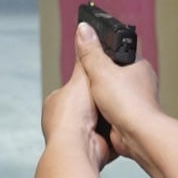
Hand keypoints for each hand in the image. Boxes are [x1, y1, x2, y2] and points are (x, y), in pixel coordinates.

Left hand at [41, 46, 112, 170]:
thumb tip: (83, 30)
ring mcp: (79, 136)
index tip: (103, 77)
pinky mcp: (94, 147)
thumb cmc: (72, 115)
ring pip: (101, 118)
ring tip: (121, 105)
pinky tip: (122, 123)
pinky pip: (110, 134)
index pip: (75, 87)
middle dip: (103, 99)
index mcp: (55, 103)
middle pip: (90, 103)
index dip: (90, 82)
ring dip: (111, 114)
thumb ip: (85, 56)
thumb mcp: (81, 77)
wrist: (79, 147)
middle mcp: (64, 121)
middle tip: (116, 91)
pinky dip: (116, 129)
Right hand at [75, 22, 162, 159]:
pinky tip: (94, 109)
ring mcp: (135, 100)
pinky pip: (113, 108)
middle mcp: (140, 82)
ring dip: (101, 92)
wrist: (137, 136)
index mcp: (139, 65)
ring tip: (88, 92)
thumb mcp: (101, 72)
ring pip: (114, 90)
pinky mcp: (129, 116)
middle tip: (86, 71)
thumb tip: (83, 29)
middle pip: (117, 69)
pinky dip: (103, 108)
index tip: (96, 42)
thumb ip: (91, 52)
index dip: (109, 43)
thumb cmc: (128, 103)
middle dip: (101, 71)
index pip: (124, 47)